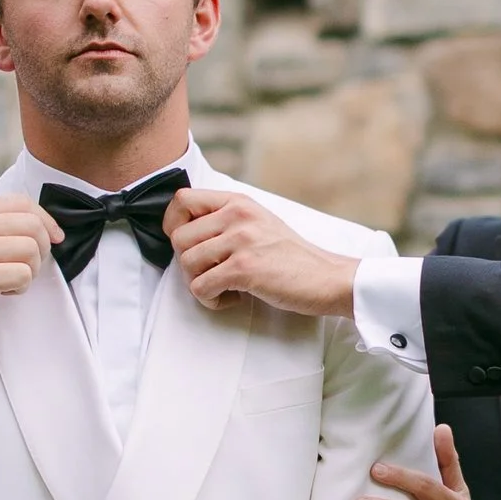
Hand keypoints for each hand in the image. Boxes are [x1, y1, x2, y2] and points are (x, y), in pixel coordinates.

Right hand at [0, 196, 62, 355]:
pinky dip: (21, 287)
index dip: (46, 219)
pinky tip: (3, 292)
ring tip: (10, 280)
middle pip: (32, 225)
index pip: (21, 202)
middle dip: (42, 248)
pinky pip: (23, 276)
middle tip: (31, 266)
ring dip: (30, 270)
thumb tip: (42, 225)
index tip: (54, 237)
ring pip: (31, 250)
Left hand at [167, 188, 355, 318]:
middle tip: (212, 273)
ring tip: (224, 287)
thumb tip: (182, 230)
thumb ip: (225, 219)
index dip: (173, 225)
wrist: (327, 277)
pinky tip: (232, 297)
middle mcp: (238, 215)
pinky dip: (211, 300)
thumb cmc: (290, 256)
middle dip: (188, 264)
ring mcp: (241, 240)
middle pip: (178, 237)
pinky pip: (201, 287)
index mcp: (238, 201)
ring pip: (186, 263)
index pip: (182, 200)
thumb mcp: (258, 222)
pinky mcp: (244, 268)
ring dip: (200, 283)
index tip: (189, 245)